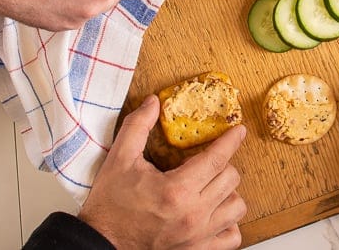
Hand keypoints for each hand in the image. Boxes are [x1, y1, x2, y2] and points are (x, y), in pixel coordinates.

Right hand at [78, 95, 246, 249]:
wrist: (100, 244)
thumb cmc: (110, 206)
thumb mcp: (119, 159)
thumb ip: (137, 126)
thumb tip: (153, 103)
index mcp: (176, 190)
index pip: (217, 159)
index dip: (231, 141)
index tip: (238, 131)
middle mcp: (193, 214)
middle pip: (231, 179)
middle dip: (223, 164)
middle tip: (207, 161)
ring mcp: (198, 236)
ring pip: (236, 207)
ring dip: (228, 192)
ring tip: (211, 186)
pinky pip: (232, 236)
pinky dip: (229, 222)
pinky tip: (214, 212)